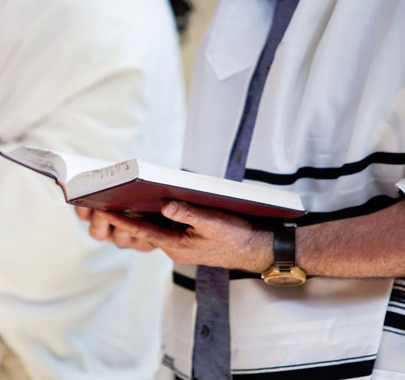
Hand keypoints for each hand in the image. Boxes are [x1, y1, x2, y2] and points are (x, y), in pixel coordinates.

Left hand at [84, 202, 273, 272]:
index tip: (105, 211)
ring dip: (145, 219)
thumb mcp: (213, 222)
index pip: (145, 232)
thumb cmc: (236, 236)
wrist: (254, 250)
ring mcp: (182, 249)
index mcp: (178, 246)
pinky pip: (169, 232)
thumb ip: (188, 214)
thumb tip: (165, 205)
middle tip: (111, 200)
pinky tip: (158, 208)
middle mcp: (176, 249)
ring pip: (158, 232)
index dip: (124, 221)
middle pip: (148, 232)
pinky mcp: (189, 245)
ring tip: (129, 200)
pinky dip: (160, 221)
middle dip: (129, 218)